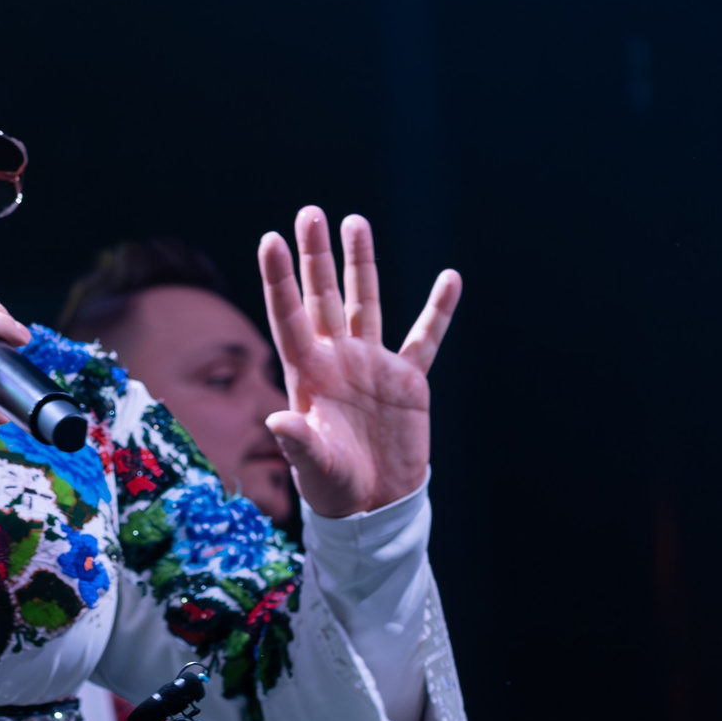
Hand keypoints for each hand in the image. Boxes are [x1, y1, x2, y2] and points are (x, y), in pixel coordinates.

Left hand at [259, 208, 460, 516]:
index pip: (290, 317)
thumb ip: (299, 442)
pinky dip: (439, 310)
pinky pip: (424, 337)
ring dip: (361, 263)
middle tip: (311, 211)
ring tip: (356, 221)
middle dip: (317, 254)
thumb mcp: (313, 467)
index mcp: (307, 375)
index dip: (280, 279)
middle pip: (323, 296)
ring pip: (364, 303)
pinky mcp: (407, 380)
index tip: (271, 240)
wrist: (375, 508)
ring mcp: (372, 365)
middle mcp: (336, 360)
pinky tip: (450, 278)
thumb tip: (278, 421)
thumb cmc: (333, 490)